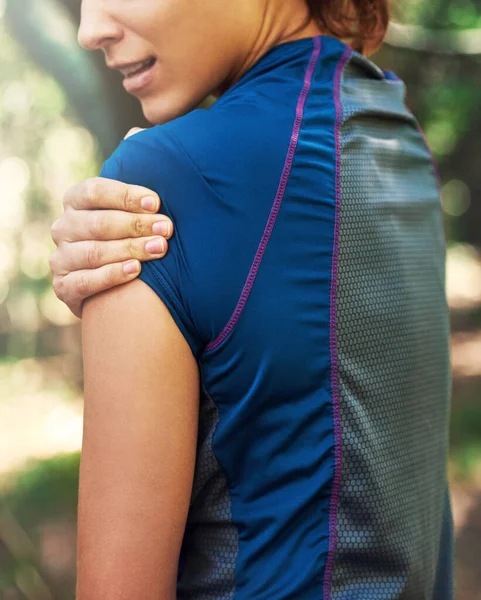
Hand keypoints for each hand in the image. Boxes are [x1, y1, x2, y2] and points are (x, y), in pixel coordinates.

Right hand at [50, 177, 173, 317]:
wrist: (108, 292)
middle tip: (165, 229)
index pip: (94, 192)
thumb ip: (137, 208)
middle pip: (98, 223)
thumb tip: (158, 202)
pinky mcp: (64, 287)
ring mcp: (60, 259)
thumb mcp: (126, 218)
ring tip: (159, 248)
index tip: (155, 203)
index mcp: (74, 202)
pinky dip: (113, 274)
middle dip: (136, 225)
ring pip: (94, 252)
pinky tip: (136, 269)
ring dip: (130, 249)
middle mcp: (63, 228)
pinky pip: (86, 281)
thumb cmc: (125, 242)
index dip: (126, 196)